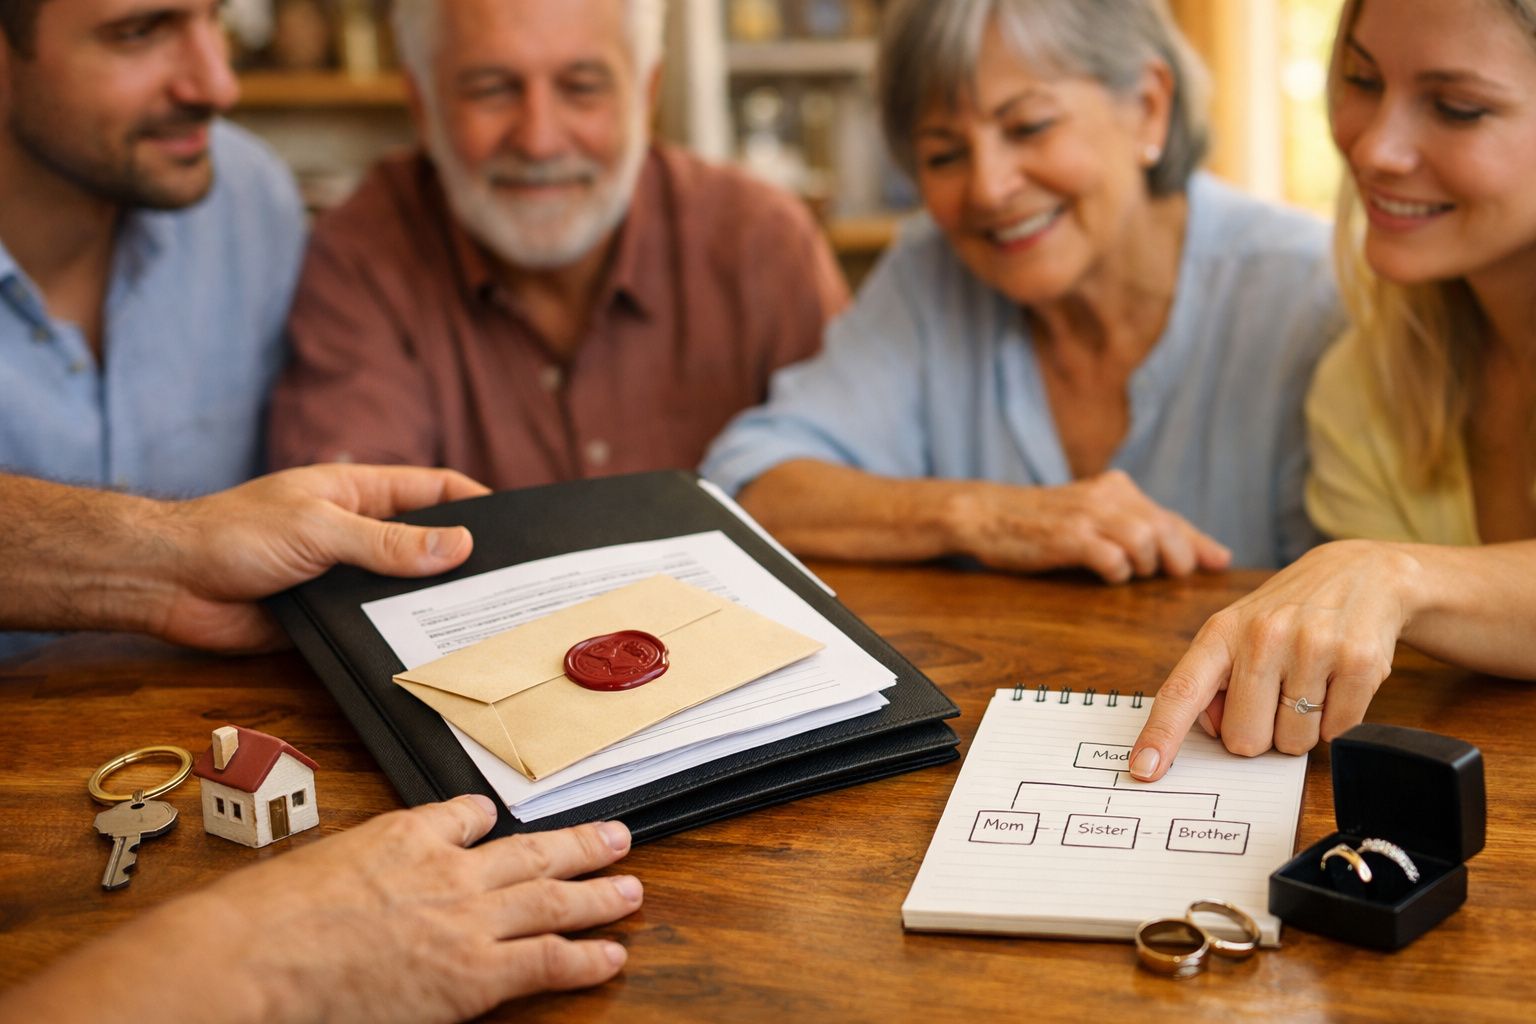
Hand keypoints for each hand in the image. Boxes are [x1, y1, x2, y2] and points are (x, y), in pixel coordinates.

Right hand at [0, 796, 641, 1023]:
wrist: (255, 958)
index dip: (486, 820)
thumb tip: (345, 887)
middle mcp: (449, 870)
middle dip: (578, 844)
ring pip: (552, 899)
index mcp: (405, 835)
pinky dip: (585, 958)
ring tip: (630, 887)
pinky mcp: (473, 975)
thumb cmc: (263, 919)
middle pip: (530, 851)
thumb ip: (351, 870)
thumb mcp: (312, 865)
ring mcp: (467, 921)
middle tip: (615, 837)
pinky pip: (546, 962)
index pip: (464, 816)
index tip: (499, 821)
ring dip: (597, 892)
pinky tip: (611, 956)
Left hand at [151, 464, 489, 650]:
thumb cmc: (235, 534)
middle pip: (424, 544)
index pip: (432, 489)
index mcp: (358, 493)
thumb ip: (389, 542)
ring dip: (431, 604)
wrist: (170, 583)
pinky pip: (374, 626)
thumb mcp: (321, 528)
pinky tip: (429, 652)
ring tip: (482, 624)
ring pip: (402, 590)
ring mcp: (344, 576)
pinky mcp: (328, 617)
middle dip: (463, 561)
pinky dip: (398, 636)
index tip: (516, 524)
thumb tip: (459, 546)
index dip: (474, 502)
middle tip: (510, 585)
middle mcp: (356, 532)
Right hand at [951, 470, 1231, 582]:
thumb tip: (1185, 552)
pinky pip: (1111, 559)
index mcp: (1117, 488)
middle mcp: (1108, 496)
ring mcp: (1087, 515)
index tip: (1220, 562)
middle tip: (1175, 577)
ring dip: (1146, 565)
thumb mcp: (1089, 514)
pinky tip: (1106, 575)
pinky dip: (1117, 572)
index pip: (1170, 516)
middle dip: (1179, 557)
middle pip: (1166, 528)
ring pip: (1145, 541)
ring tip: (1132, 573)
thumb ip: (1132, 527)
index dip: (1199, 542)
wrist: (985, 514)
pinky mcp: (1068, 537)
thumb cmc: (1040, 521)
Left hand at [1129, 540, 1412, 779]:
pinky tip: (1337, 682)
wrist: (1361, 573)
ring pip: (1293, 743)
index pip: (1181, 692)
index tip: (1143, 770)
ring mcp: (1313, 647)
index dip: (1161, 735)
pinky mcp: (1359, 662)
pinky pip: (1338, 731)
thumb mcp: (1237, 632)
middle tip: (1275, 697)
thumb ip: (1214, 683)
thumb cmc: (1287, 613)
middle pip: (1244, 739)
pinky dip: (1338, 720)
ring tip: (1309, 683)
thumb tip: (1216, 731)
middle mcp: (1263, 637)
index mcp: (1221, 633)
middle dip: (1260, 733)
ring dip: (1301, 728)